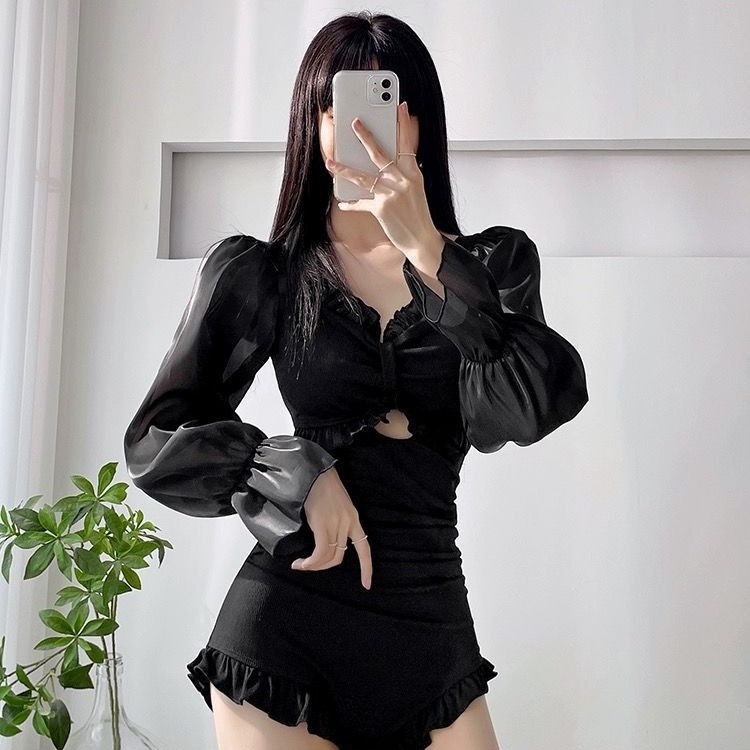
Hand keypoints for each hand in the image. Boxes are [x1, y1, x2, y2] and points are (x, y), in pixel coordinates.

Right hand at [290, 466, 372, 589]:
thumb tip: (323, 539)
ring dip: (314, 566)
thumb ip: (334, 522)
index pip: (364, 548)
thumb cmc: (321, 485)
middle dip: (323, 567)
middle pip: (340, 556)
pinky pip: (320, 552)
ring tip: (301, 565)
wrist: (314, 472)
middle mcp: (348, 523)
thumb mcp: (335, 505)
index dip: (367, 568)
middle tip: (309, 566)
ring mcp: (336, 524)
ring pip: (329, 557)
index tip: (367, 585)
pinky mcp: (323, 524)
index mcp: (353, 518)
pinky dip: (311, 562)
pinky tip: (301, 563)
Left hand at [326, 100, 441, 256]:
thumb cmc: (418, 215)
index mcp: (414, 174)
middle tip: (354, 123)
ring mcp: (391, 194)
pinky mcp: (381, 209)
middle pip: (380, 154)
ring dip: (344, 169)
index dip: (404, 124)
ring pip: (363, 177)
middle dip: (365, 137)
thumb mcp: (416, 190)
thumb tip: (388, 164)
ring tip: (330, 162)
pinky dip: (350, 204)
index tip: (401, 106)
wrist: (422, 240)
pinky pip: (360, 203)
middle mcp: (403, 181)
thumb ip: (404, 175)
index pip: (408, 144)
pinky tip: (342, 202)